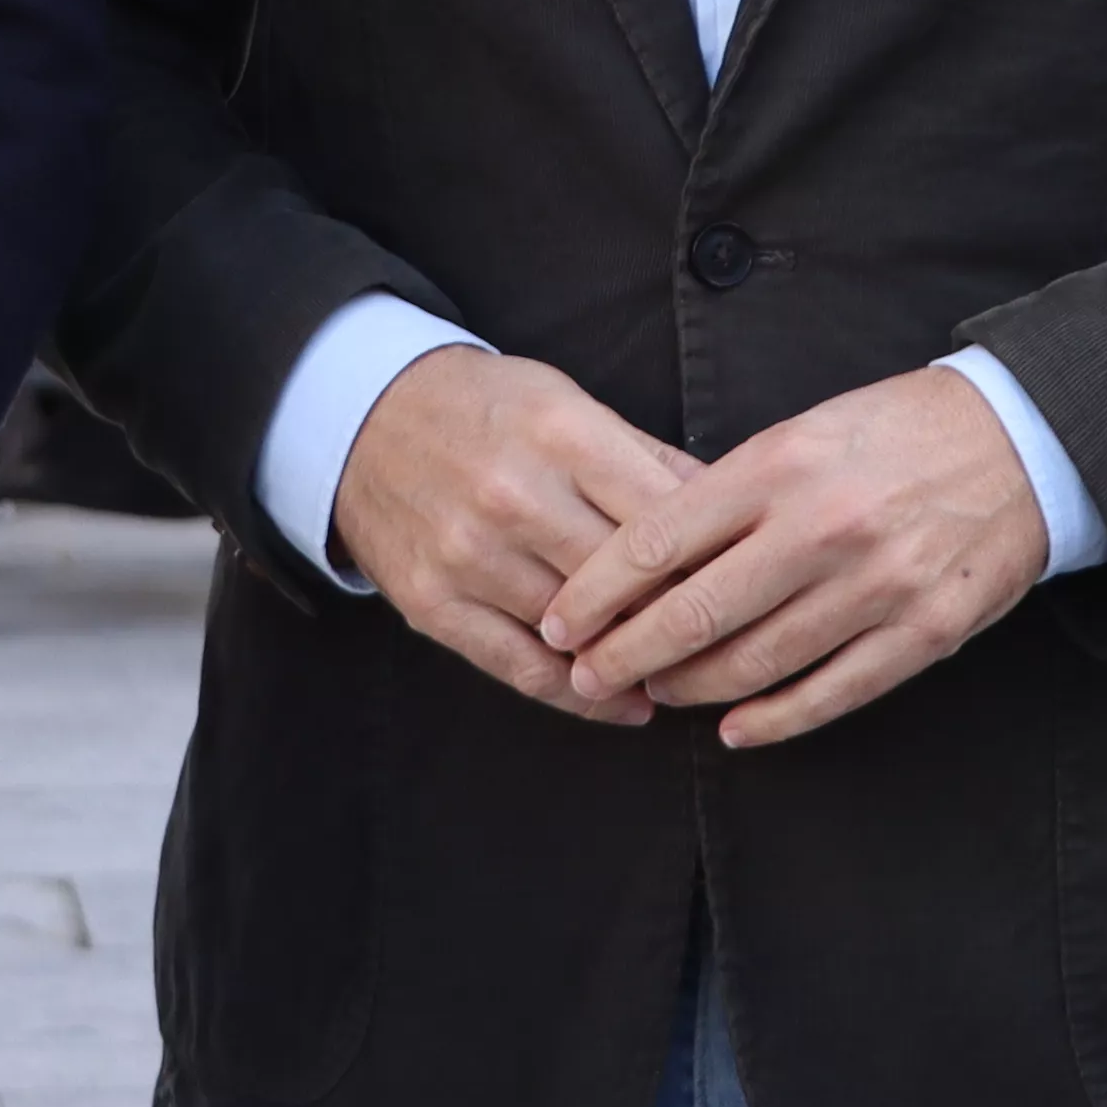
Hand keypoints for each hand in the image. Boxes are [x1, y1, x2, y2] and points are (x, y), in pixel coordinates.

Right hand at [329, 348, 700, 726]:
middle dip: (682, 615)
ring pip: (580, 633)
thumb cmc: (484, 408)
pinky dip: (580, 699)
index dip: (716, 561)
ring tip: (684, 676)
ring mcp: (468, 555)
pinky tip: (623, 704)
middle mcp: (514, 496)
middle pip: (628, 582)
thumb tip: (728, 512)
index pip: (664, 519)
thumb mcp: (566, 402)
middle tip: (725, 640)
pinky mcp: (433, 604)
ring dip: (636, 662)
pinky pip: (521, 670)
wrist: (363, 415)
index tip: (744, 586)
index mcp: (561, 435)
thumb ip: (644, 459)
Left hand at [543, 367, 1044, 749]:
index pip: (657, 541)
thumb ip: (728, 493)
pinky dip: (774, 719)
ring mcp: (877, 585)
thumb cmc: (892, 433)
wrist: (1021, 441)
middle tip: (587, 676)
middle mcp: (821, 527)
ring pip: (757, 662)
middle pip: (695, 614)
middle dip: (626, 656)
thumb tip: (644, 560)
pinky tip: (735, 729)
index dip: (596, 594)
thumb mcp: (800, 434)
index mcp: (778, 466)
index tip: (559, 622)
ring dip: (693, 687)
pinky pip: (832, 692)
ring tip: (656, 691)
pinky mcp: (924, 632)